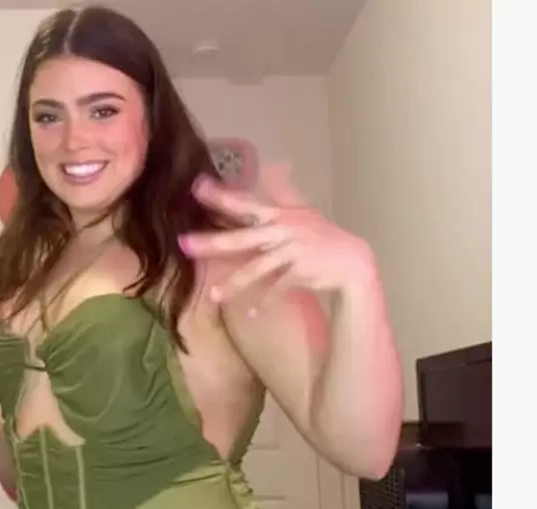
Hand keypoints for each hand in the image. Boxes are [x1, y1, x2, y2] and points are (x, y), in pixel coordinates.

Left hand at [180, 165, 376, 306]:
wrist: (352, 262)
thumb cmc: (324, 237)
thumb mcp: (304, 212)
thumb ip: (284, 193)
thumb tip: (276, 167)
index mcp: (279, 216)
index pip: (244, 204)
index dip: (221, 196)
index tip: (196, 187)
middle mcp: (282, 231)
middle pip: (241, 237)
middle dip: (212, 241)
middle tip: (184, 244)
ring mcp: (291, 252)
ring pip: (256, 269)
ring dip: (234, 284)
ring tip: (214, 296)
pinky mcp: (300, 272)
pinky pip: (276, 289)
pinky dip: (264, 302)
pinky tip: (251, 314)